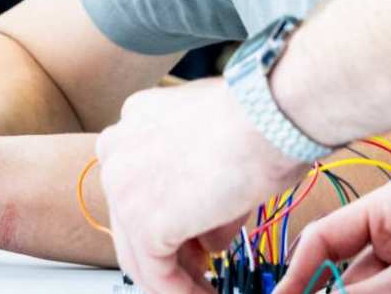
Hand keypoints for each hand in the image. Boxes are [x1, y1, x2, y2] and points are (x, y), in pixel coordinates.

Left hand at [95, 78, 306, 292]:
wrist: (272, 114)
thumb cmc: (264, 117)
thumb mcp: (221, 149)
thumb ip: (203, 191)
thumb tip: (208, 236)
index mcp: (134, 119)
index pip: (140, 186)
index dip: (169, 220)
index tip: (193, 244)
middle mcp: (118, 149)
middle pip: (133, 221)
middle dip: (170, 253)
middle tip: (201, 273)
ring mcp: (123, 185)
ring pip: (140, 254)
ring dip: (176, 279)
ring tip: (207, 292)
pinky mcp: (143, 221)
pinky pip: (157, 275)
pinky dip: (183, 293)